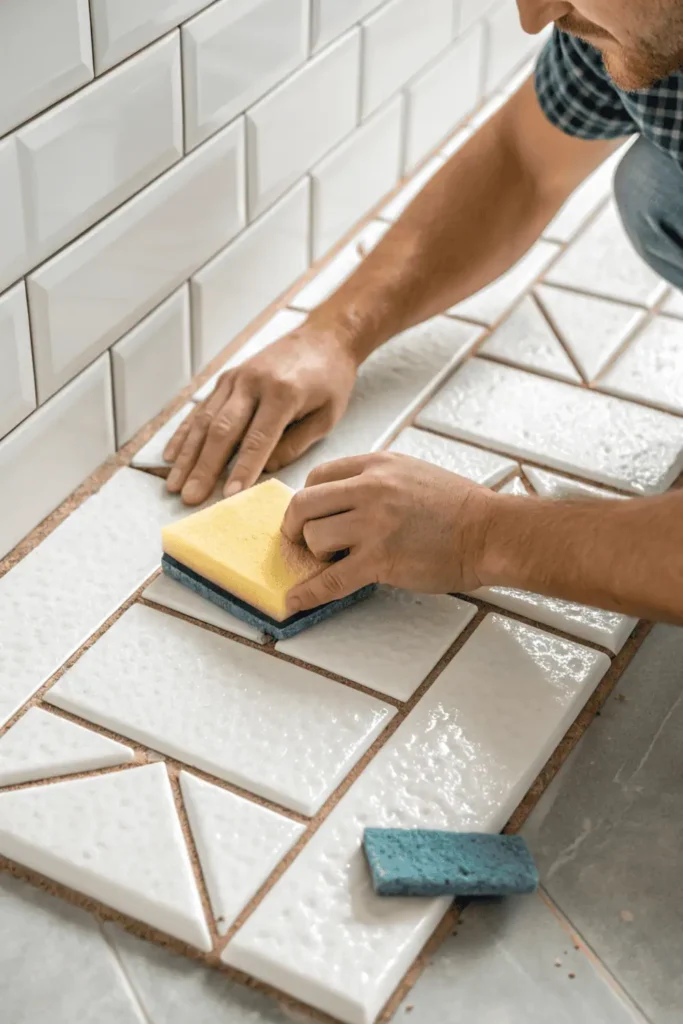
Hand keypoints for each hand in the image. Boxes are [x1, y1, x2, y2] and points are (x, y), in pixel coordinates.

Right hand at [164, 323, 358, 504]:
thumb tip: (263, 470)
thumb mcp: (326, 416)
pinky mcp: (227, 378)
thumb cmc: (330, 380)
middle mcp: (252, 383)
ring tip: (173, 484)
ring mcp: (235, 378)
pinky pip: (201, 409)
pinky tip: (172, 455)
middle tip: (189, 498)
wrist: (324, 336)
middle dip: (204, 468)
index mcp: (282, 394)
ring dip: (188, 456)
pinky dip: (185, 433)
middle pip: (222, 431)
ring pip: (204, 421)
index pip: (257, 440)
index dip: (242, 470)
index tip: (228, 496)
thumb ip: (295, 445)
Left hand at [281, 452, 495, 612]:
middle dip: (294, 526)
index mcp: (378, 465)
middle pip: (305, 504)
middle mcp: (370, 489)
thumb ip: (376, 482)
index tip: (309, 515)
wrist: (490, 531)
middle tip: (298, 540)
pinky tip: (294, 600)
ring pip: (314, 538)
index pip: (319, 476)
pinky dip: (308, 593)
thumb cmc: (459, 507)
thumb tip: (343, 503)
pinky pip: (330, 579)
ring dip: (316, 555)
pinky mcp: (380, 560)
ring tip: (334, 561)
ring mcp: (374, 524)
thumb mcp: (411, 473)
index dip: (308, 499)